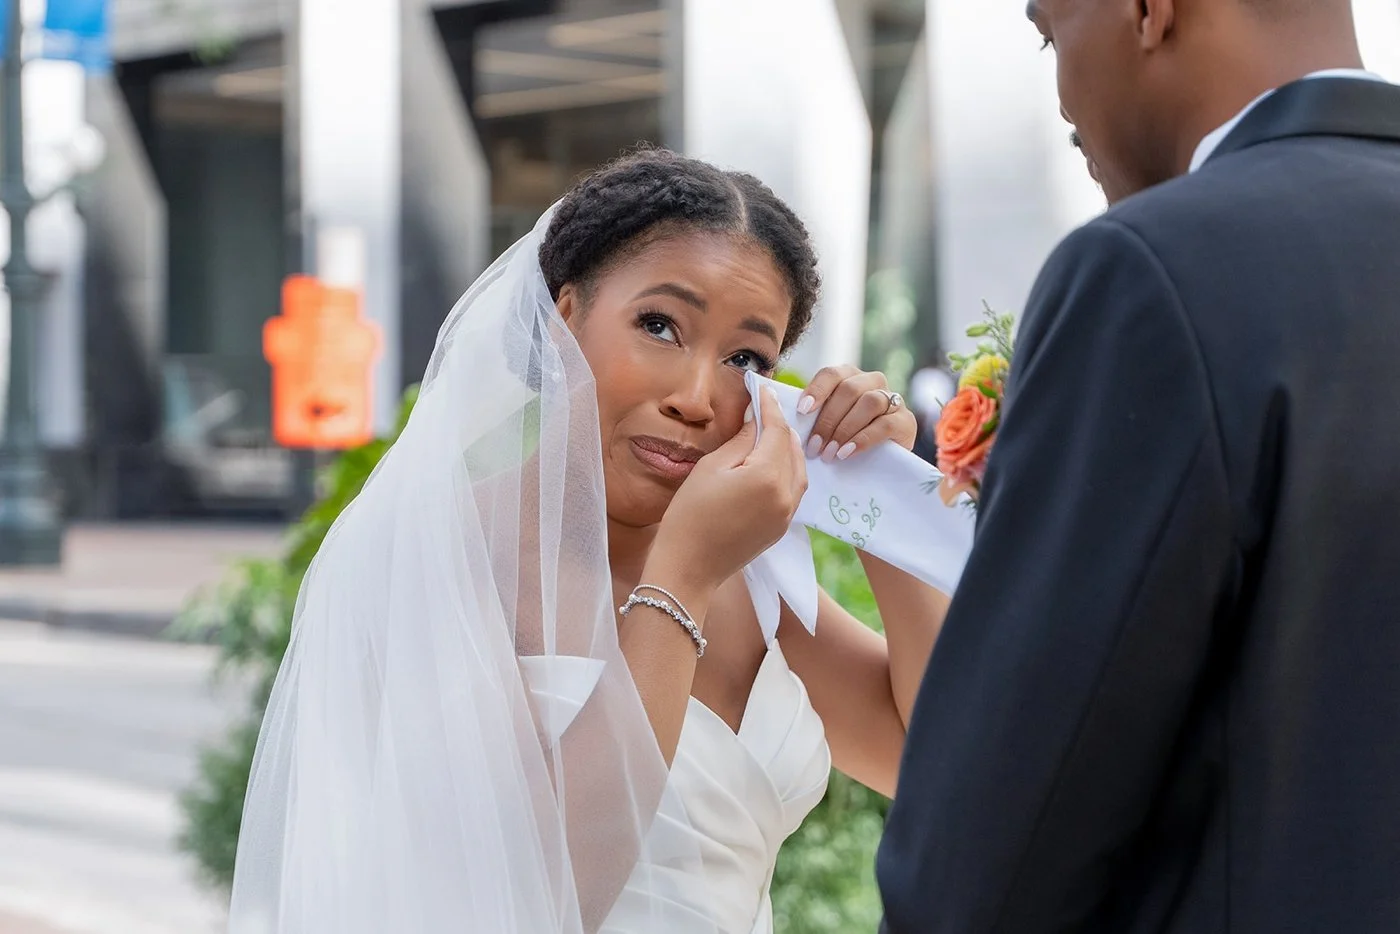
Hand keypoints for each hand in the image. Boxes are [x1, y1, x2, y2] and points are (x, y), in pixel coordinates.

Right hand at [651, 388, 807, 592]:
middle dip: (782, 426)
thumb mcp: (711, 468)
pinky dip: (789, 471)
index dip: (770, 407)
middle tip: (767, 407)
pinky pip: (794, 490)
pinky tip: (774, 463)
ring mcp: (787, 514)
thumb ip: (741, 441)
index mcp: (768, 476)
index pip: (776, 430)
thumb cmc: (690, 515)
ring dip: (789, 449)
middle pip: (792, 449)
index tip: (762, 389)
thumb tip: (756, 420)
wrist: (688, 568)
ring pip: (799, 470)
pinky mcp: (782, 528)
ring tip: (773, 433)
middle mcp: (786, 494)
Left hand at [798, 365, 916, 461]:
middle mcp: (873, 382)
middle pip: (849, 389)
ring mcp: (893, 400)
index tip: (802, 411)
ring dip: (845, 429)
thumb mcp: (827, 424)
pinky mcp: (906, 421)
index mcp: (850, 377)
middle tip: (814, 446)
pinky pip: (885, 423)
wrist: (881, 465)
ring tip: (830, 453)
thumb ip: (813, 415)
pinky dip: (863, 438)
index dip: (816, 390)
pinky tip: (847, 453)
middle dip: (828, 419)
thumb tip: (784, 417)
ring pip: (869, 402)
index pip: (831, 373)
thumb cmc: (845, 440)